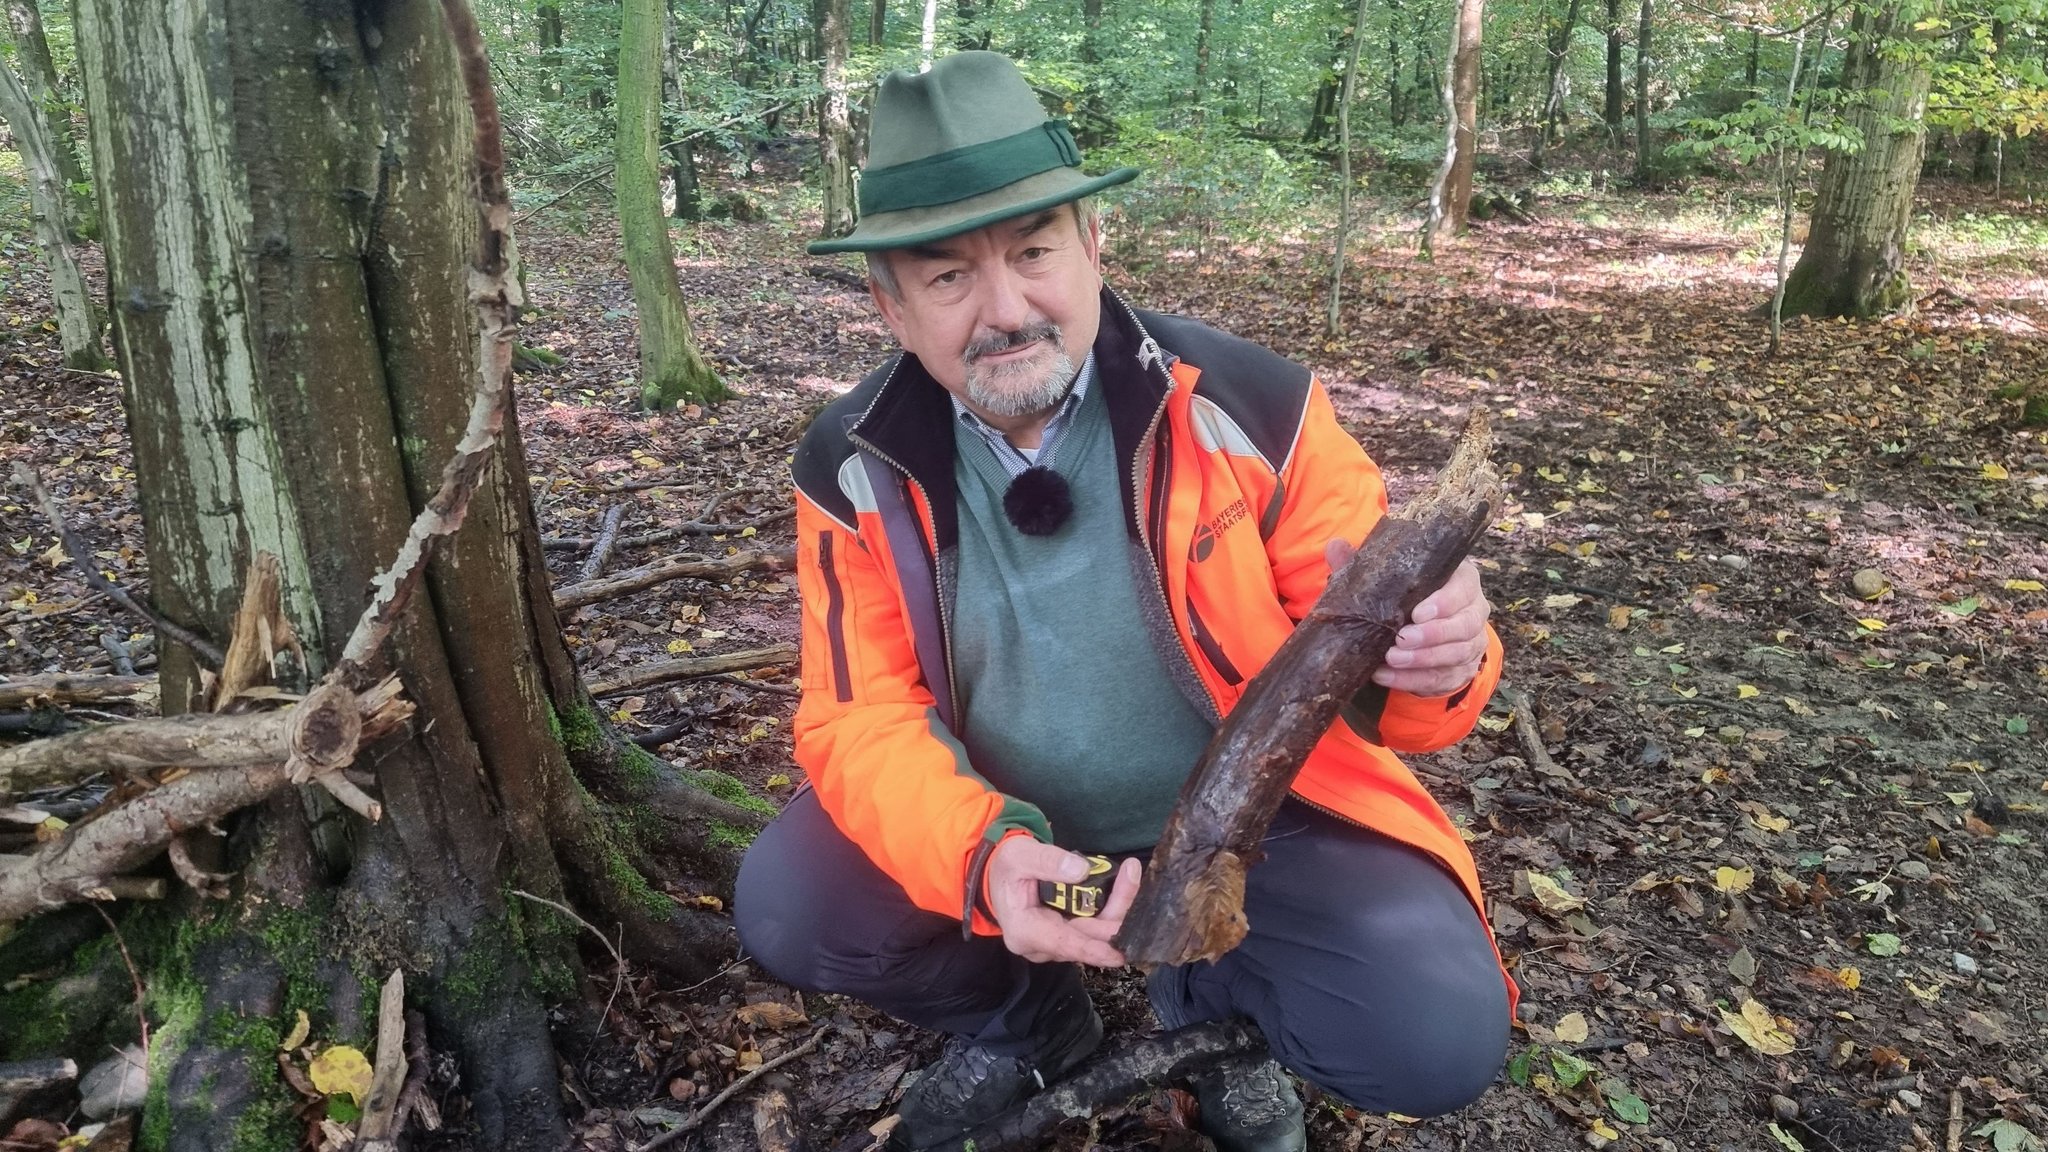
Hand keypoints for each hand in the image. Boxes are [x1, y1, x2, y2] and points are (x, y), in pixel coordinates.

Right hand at [985, 836, 1141, 966]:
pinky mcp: (1068, 935)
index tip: (1119, 953)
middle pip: (1087, 938)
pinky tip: (1124, 883)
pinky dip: (1111, 907)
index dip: (1093, 950)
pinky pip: (1094, 927)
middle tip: (1131, 876)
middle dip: (1115, 912)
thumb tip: (1081, 871)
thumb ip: (1047, 861)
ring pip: (1095, 933)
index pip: (1064, 945)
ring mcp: (1057, 943)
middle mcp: (1042, 946)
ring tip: (1130, 873)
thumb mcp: (1019, 856)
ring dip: (1117, 906)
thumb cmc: (1006, 868)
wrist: (999, 877)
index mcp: (1025, 931)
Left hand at [1327, 543, 1490, 696]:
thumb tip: (1335, 546)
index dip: (1444, 602)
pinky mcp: (1461, 670)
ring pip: (1456, 654)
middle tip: (1401, 639)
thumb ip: (1363, 563)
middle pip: (1464, 625)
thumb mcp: (1387, 577)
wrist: (1420, 629)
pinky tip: (1386, 676)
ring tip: (1391, 659)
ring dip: (1421, 660)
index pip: (1463, 588)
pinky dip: (1412, 680)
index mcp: (1462, 581)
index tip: (1417, 612)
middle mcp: (1473, 611)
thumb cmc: (1405, 595)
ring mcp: (1471, 643)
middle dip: (1432, 635)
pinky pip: (1441, 679)